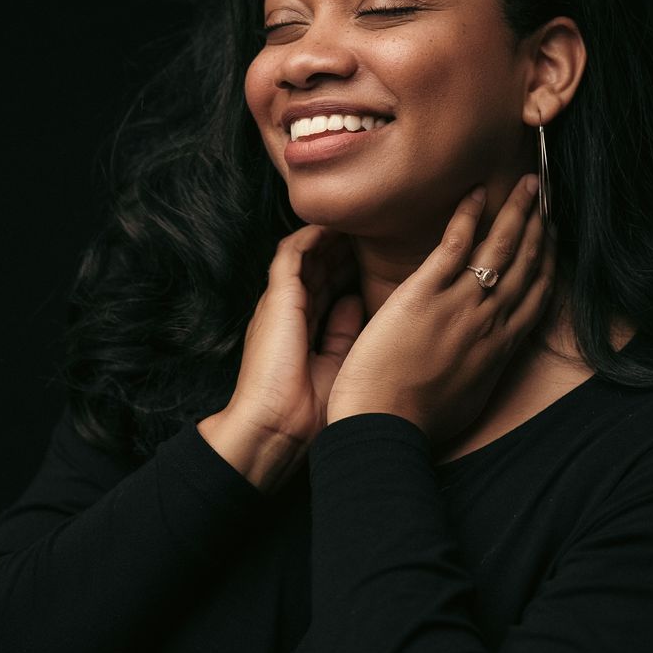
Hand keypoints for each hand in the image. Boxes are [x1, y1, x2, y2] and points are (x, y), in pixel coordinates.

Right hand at [220, 225, 364, 449]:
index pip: (326, 289)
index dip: (348, 270)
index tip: (376, 257)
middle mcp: (288, 313)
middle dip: (341, 249)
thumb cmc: (308, 414)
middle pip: (317, 268)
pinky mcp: (277, 299)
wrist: (275, 431)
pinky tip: (332, 226)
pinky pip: (291, 255)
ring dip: (328, 238)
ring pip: (305, 256)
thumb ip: (343, 332)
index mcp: (301, 330)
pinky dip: (310, 237)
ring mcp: (280, 304)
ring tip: (354, 221)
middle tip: (371, 230)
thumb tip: (354, 301)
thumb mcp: (337, 365)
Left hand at [326, 175, 554, 445]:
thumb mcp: (467, 398)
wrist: (385, 426)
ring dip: (518, 211)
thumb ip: (481, 368)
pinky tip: (477, 192)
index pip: (537, 295)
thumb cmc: (417, 421)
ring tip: (528, 184)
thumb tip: (485, 356)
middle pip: (527, 264)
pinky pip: (456, 245)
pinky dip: (469, 215)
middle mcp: (490, 322)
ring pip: (501, 247)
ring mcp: (460, 305)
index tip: (553, 236)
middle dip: (540, 226)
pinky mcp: (426, 294)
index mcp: (500, 348)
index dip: (549, 260)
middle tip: (546, 196)